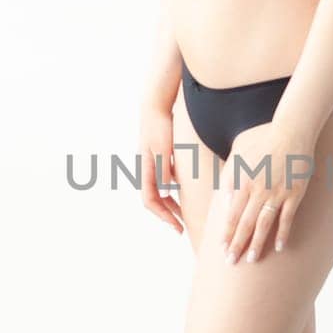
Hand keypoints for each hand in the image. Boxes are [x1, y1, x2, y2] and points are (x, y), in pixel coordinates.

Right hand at [139, 105, 183, 234]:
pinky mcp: (160, 157)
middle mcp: (147, 169)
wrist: (156, 105)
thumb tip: (163, 193)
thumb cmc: (159, 126)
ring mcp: (153, 163)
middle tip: (181, 228)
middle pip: (154, 199)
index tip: (177, 227)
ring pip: (160, 190)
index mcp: (146, 169)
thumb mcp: (163, 149)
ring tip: (184, 214)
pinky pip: (165, 180)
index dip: (163, 216)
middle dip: (167, 215)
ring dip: (171, 204)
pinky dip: (174, 189)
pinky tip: (186, 191)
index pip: (150, 201)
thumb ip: (163, 170)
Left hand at [220, 122, 315, 263]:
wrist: (291, 132)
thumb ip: (230, 178)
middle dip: (237, 244)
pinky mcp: (294, 194)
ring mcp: (277, 193)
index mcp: (243, 182)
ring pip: (264, 224)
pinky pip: (287, 218)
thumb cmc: (264, 142)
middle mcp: (258, 190)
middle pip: (245, 223)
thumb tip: (223, 199)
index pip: (232, 214)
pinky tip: (278, 247)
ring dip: (256, 243)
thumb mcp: (240, 156)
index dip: (226, 233)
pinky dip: (282, 233)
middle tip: (231, 261)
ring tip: (251, 259)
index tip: (221, 248)